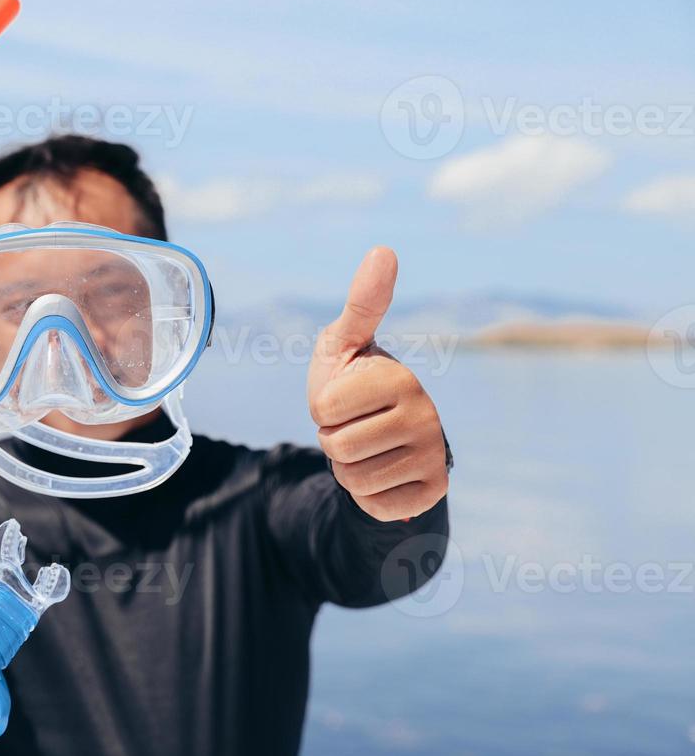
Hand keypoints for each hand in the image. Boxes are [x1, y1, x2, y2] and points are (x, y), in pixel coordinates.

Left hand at [307, 247, 447, 521]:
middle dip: (333, 441)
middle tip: (355, 426)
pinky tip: (383, 474)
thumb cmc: (353, 383)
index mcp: (399, 378)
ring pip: (354, 480)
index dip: (322, 409)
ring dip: (348, 469)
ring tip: (367, 448)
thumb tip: (384, 249)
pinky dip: (368, 496)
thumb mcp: (344, 344)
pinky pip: (377, 506)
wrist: (382, 436)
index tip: (343, 400)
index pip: (324, 410)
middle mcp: (426, 415)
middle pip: (337, 447)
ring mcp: (433, 454)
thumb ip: (361, 304)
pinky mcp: (434, 490)